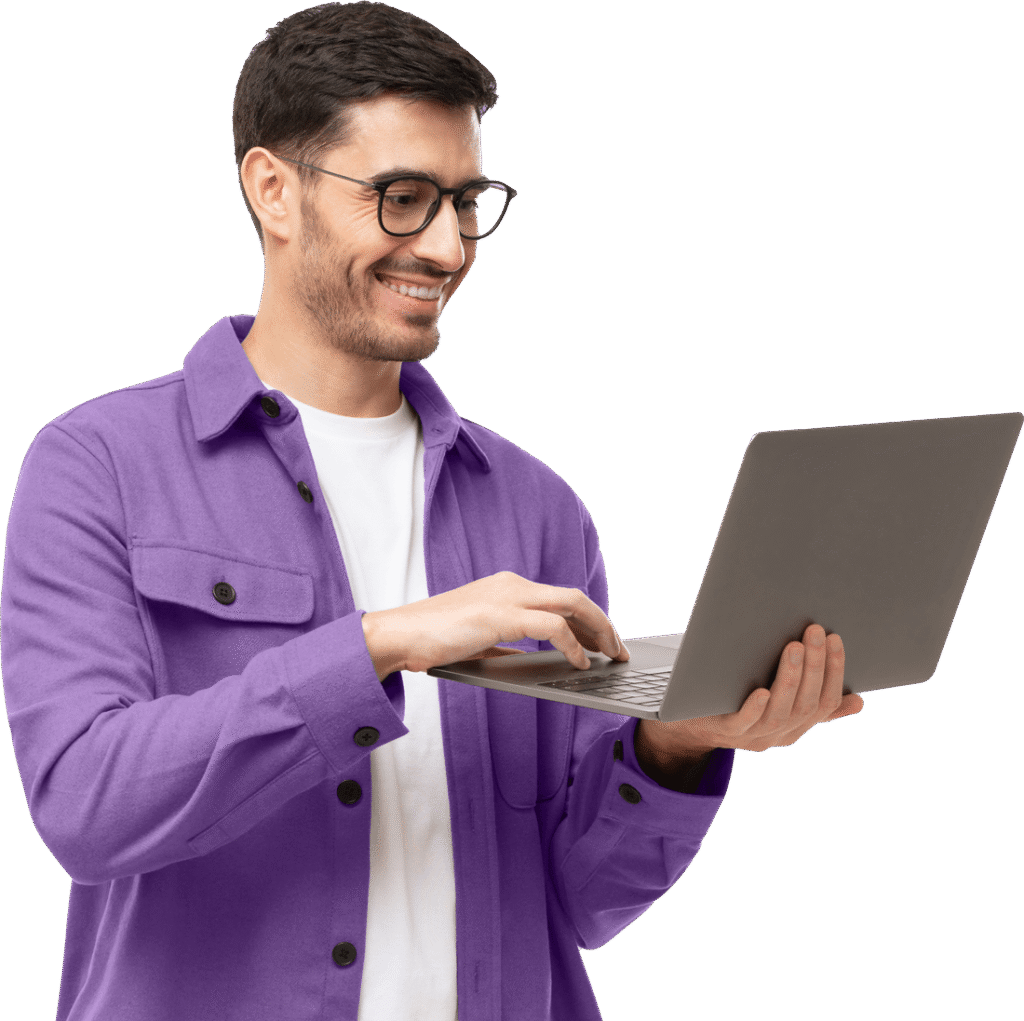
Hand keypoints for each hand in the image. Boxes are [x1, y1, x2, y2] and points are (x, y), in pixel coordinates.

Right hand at [361, 571, 629, 679]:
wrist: (398, 635)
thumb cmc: (432, 639)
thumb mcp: (478, 640)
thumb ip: (504, 644)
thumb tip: (529, 659)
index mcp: (506, 587)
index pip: (561, 598)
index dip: (589, 619)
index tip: (604, 641)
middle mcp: (512, 585)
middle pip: (575, 597)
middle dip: (603, 623)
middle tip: (619, 650)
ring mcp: (507, 597)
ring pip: (572, 604)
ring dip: (599, 630)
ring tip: (610, 655)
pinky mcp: (501, 615)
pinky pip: (552, 627)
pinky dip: (572, 644)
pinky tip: (579, 662)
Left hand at [637, 624, 863, 764]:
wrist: (694, 722)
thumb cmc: (741, 701)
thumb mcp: (783, 703)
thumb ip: (816, 701)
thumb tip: (857, 701)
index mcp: (799, 725)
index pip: (827, 701)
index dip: (834, 670)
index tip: (835, 638)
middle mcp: (781, 733)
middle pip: (806, 703)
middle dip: (815, 665)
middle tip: (815, 631)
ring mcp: (754, 735)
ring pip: (781, 712)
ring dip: (790, 678)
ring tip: (794, 647)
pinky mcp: (726, 732)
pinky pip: (745, 723)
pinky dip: (755, 707)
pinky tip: (762, 690)